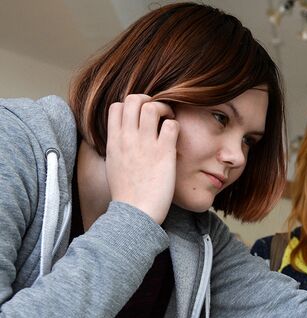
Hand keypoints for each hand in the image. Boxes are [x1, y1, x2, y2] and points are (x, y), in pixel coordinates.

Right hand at [106, 94, 178, 223]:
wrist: (135, 213)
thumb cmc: (127, 194)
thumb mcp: (114, 165)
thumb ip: (118, 148)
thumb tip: (123, 139)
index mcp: (114, 141)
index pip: (116, 107)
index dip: (131, 106)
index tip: (142, 117)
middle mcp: (128, 138)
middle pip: (134, 99)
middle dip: (149, 100)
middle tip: (159, 114)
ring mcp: (145, 144)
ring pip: (152, 107)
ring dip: (164, 109)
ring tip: (169, 121)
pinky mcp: (164, 152)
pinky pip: (171, 125)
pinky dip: (176, 125)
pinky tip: (176, 137)